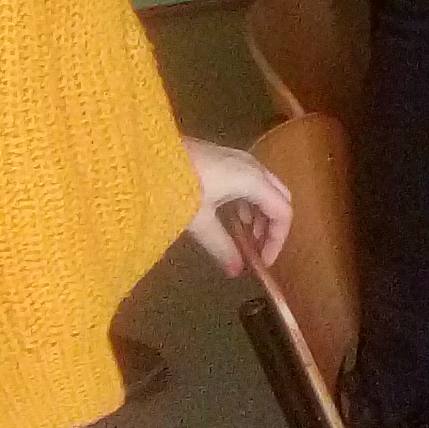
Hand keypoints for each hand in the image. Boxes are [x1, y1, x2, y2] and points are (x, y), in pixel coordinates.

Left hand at [182, 138, 291, 274]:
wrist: (146, 155)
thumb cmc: (177, 186)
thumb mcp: (199, 221)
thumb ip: (221, 247)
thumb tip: (236, 272)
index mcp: (252, 180)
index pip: (282, 212)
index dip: (277, 239)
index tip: (263, 261)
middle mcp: (252, 166)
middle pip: (279, 197)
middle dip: (272, 227)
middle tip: (258, 251)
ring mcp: (238, 159)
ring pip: (264, 189)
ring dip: (259, 215)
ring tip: (244, 239)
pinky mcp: (223, 158)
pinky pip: (249, 182)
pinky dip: (248, 203)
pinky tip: (231, 218)